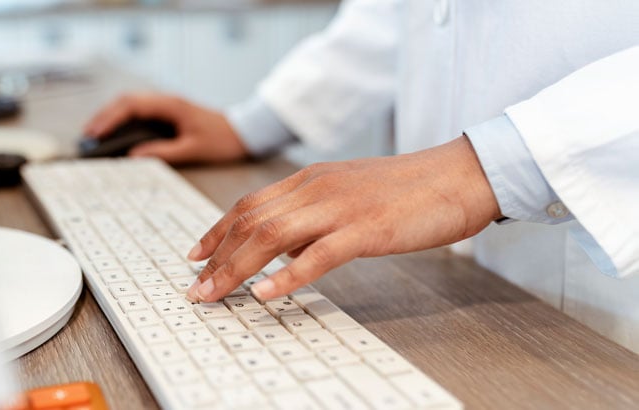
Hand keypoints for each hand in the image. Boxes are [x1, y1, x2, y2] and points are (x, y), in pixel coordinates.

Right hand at [83, 93, 248, 163]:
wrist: (243, 132)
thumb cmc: (221, 140)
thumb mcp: (193, 150)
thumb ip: (163, 152)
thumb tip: (133, 156)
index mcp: (170, 105)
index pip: (131, 106)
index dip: (110, 119)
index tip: (95, 134)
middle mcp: (165, 101)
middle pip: (125, 101)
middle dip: (104, 117)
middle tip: (86, 136)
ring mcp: (165, 105)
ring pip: (130, 104)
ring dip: (110, 117)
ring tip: (93, 135)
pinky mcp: (166, 113)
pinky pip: (138, 112)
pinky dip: (122, 120)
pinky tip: (113, 134)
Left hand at [185, 136, 501, 301]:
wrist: (460, 175)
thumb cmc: (408, 189)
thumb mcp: (349, 194)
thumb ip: (313, 215)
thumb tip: (282, 247)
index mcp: (311, 179)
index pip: (249, 204)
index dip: (217, 231)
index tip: (195, 254)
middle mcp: (317, 188)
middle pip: (250, 221)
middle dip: (216, 256)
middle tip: (194, 287)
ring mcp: (340, 207)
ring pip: (272, 236)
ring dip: (236, 268)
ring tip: (213, 294)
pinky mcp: (367, 229)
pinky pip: (318, 255)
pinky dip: (286, 276)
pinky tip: (264, 294)